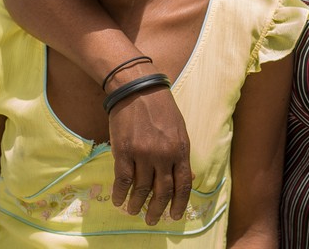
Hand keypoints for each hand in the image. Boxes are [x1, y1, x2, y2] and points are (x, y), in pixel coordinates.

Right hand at [108, 86, 191, 224]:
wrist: (137, 88)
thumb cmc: (160, 107)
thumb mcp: (179, 129)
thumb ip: (181, 154)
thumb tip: (189, 177)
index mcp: (180, 149)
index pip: (183, 184)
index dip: (179, 203)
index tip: (174, 215)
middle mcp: (163, 155)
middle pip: (163, 191)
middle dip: (158, 210)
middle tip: (152, 220)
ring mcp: (143, 154)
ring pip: (142, 189)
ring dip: (137, 204)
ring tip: (134, 211)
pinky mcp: (124, 151)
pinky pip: (122, 180)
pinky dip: (120, 194)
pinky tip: (119, 200)